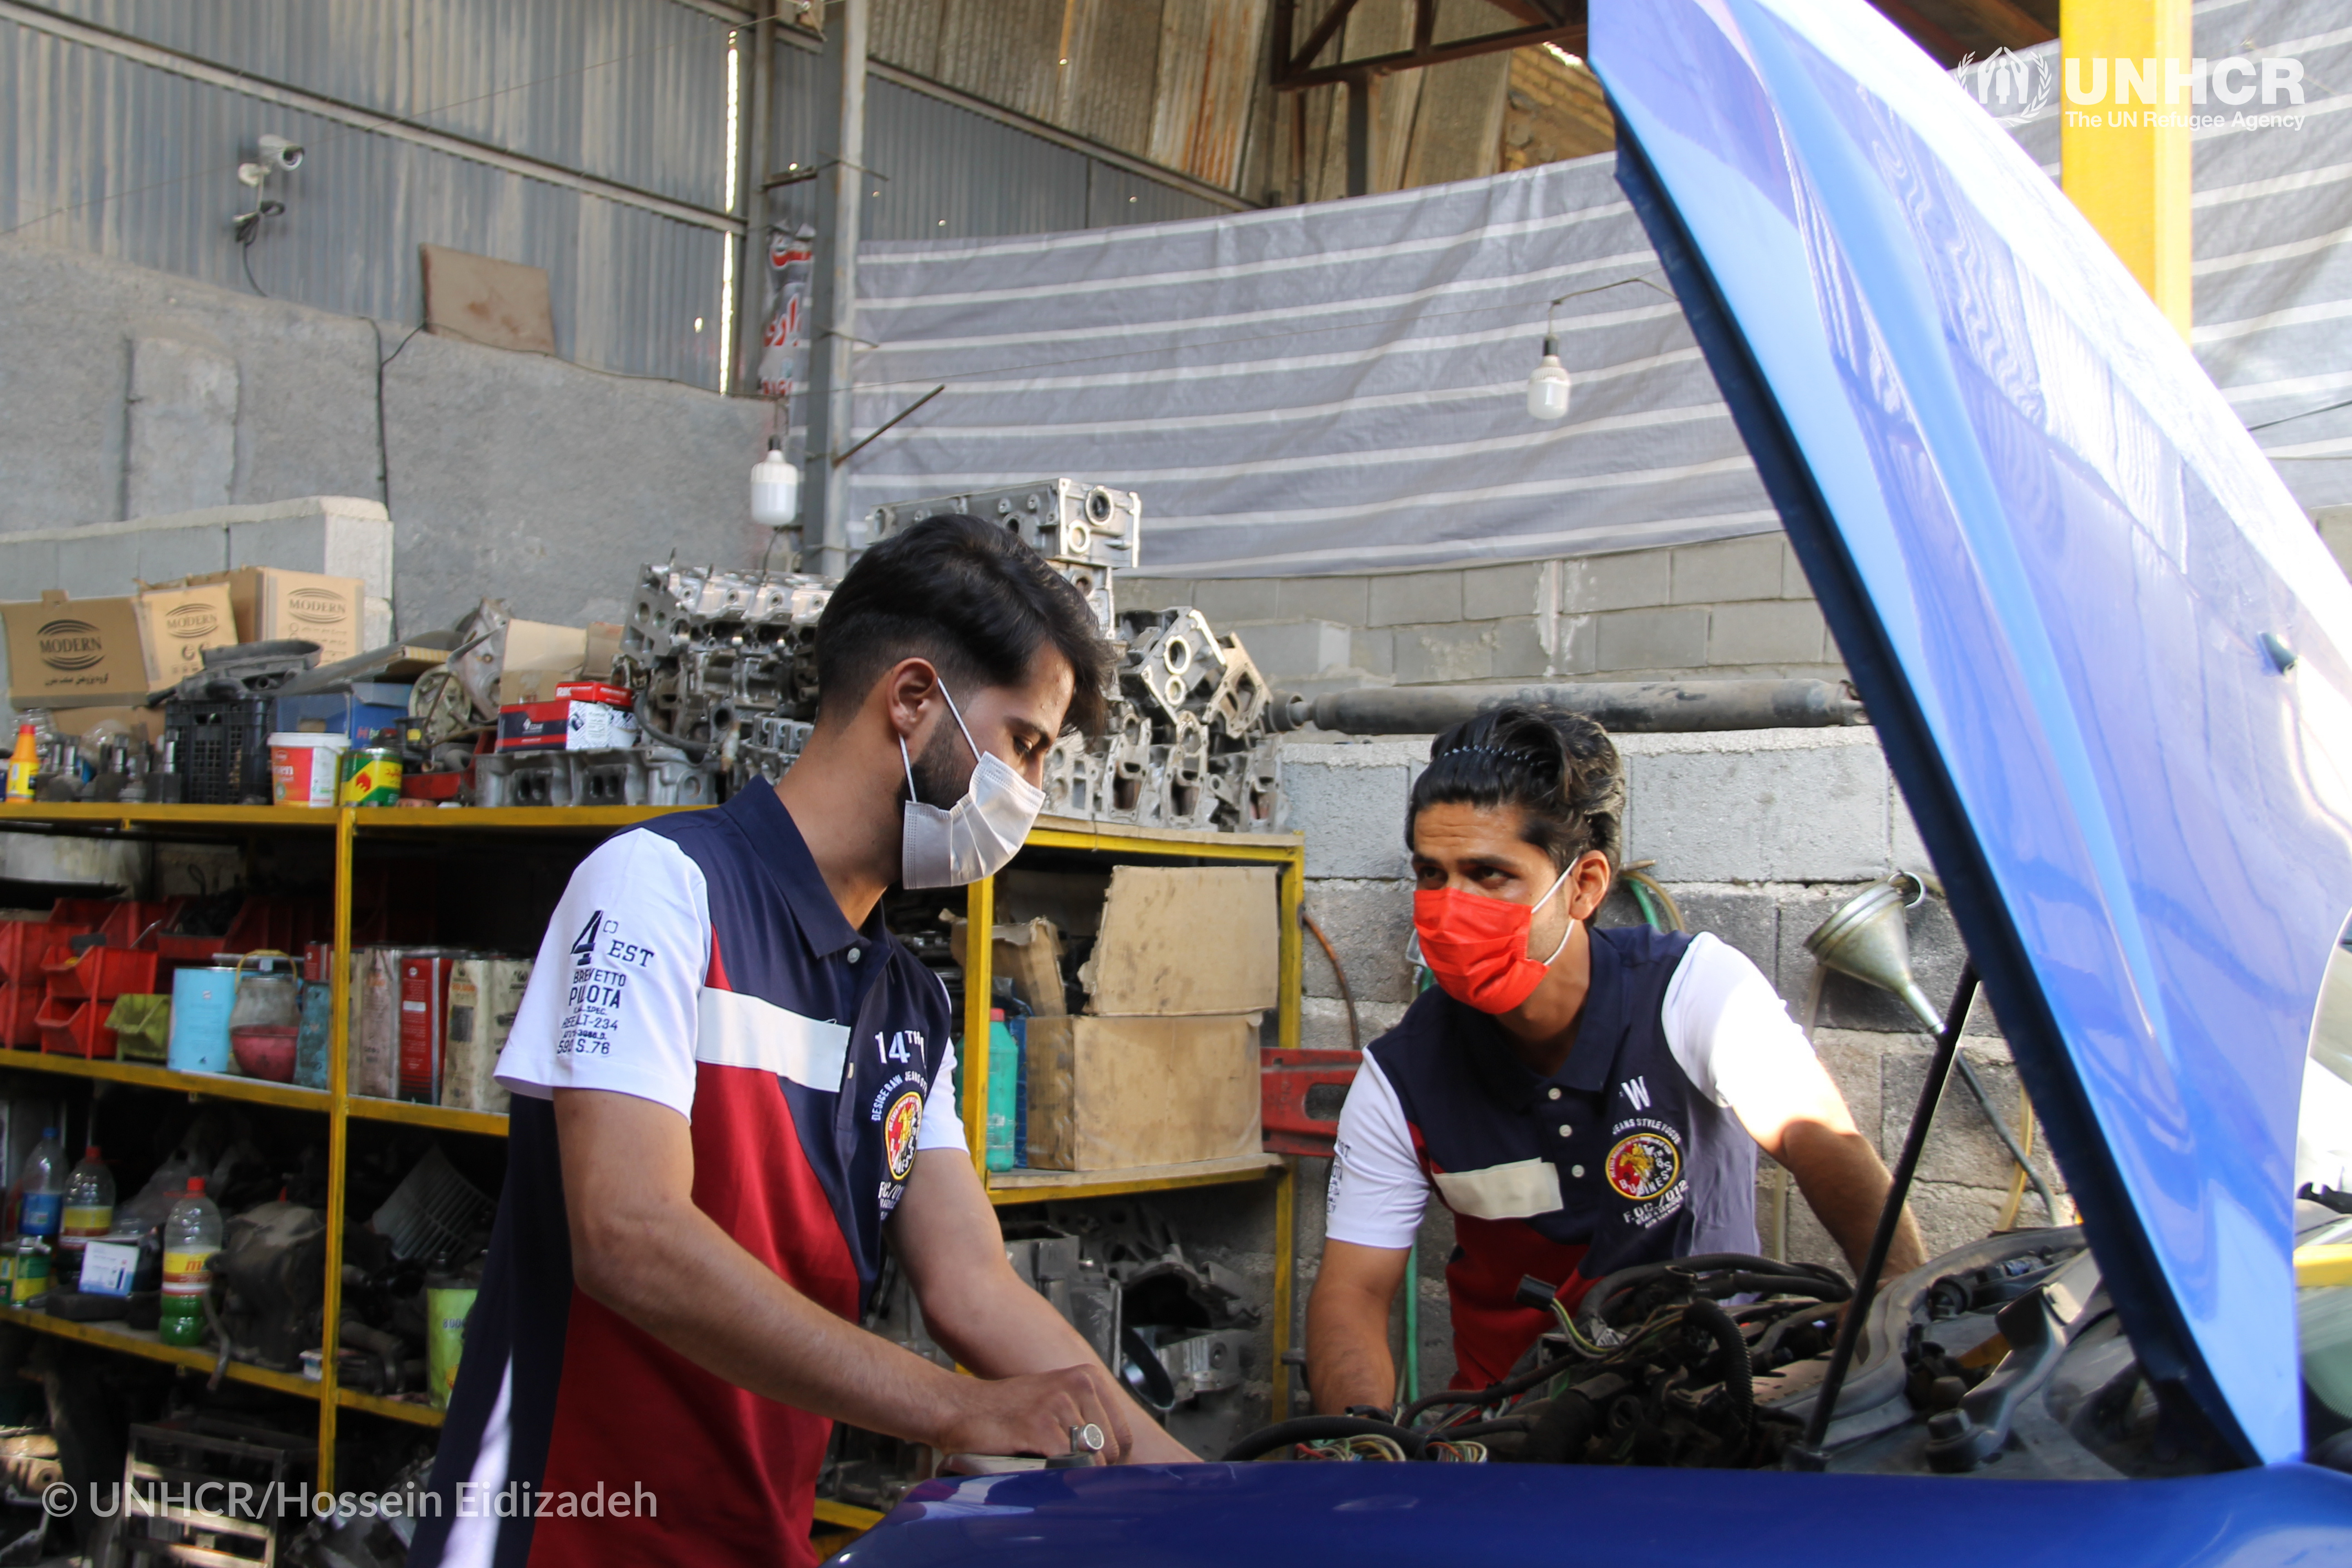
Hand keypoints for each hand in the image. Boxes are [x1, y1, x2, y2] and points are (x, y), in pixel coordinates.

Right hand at [933, 1362, 1134, 1463]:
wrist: (961, 1409)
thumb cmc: (1010, 1414)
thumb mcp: (1058, 1404)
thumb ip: (1088, 1424)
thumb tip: (1117, 1463)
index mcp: (1088, 1378)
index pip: (1123, 1437)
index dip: (1107, 1463)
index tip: (1085, 1470)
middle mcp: (1079, 1385)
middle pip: (1111, 1451)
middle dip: (1090, 1470)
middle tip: (1060, 1471)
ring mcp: (1059, 1404)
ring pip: (1091, 1461)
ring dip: (1069, 1474)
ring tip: (1042, 1463)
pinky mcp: (1040, 1426)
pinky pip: (1067, 1465)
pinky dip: (1054, 1477)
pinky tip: (1034, 1467)